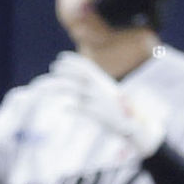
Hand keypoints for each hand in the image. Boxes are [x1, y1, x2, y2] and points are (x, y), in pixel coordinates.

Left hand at [51, 54, 165, 157]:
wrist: (134, 124)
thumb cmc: (120, 110)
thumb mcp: (109, 93)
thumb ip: (96, 87)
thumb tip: (81, 87)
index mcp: (103, 81)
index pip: (84, 66)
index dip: (71, 61)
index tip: (59, 60)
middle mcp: (98, 87)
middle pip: (75, 76)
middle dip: (62, 72)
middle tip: (52, 70)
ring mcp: (96, 99)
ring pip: (71, 89)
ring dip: (58, 87)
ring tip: (48, 90)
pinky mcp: (95, 113)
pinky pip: (78, 108)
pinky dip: (70, 108)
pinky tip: (64, 109)